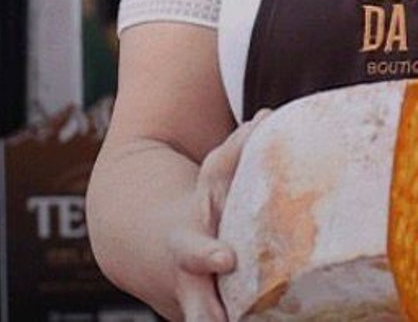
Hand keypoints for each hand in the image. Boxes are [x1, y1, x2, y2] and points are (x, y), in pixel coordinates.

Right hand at [166, 109, 267, 321]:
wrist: (150, 243)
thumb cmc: (197, 203)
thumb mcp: (209, 175)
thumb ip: (236, 149)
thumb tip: (268, 116)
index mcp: (188, 245)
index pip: (194, 250)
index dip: (208, 254)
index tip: (227, 256)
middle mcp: (191, 285)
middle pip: (197, 310)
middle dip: (211, 318)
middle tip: (230, 321)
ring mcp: (197, 309)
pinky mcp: (208, 317)